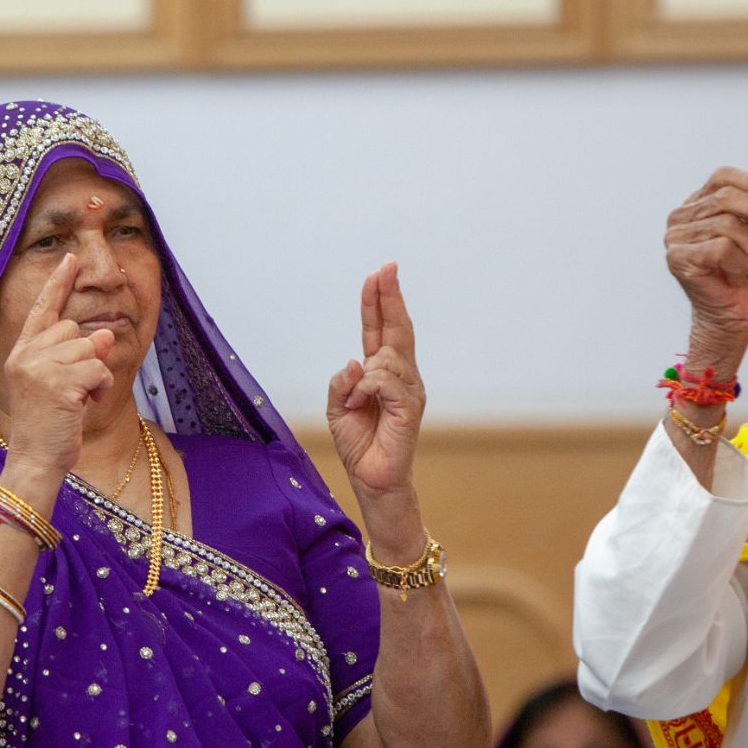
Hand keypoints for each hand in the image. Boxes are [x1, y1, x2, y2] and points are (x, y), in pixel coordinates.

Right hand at [0, 253, 115, 475]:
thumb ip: (74, 356)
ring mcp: (39, 367)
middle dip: (86, 356)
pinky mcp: (57, 383)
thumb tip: (103, 333)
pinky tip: (85, 404)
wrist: (35, 459)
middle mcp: (26, 354)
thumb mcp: (59, 385)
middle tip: (75, 388)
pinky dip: (101, 387)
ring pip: (89, 348)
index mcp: (22, 352)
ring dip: (96, 375)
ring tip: (78, 399)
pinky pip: (98, 369)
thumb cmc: (47, 425)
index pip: (42, 309)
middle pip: (75, 330)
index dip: (58, 283)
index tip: (70, 258)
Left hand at [326, 263, 426, 550]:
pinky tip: (359, 405)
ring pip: (386, 357)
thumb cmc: (359, 444)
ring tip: (354, 403)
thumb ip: (341, 382)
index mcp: (381, 374)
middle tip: (386, 268)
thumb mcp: (336, 408)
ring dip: (363, 375)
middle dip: (390, 297)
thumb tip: (355, 362)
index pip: (380, 330)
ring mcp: (409, 390)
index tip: (379, 274)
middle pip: (397, 328)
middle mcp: (401, 376)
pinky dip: (365, 389)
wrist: (372, 479)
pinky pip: (384, 380)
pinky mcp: (410, 407)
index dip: (378, 302)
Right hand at [665, 166, 747, 367]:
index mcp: (697, 204)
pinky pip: (720, 248)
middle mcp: (680, 218)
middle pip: (725, 198)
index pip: (722, 177)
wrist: (734, 318)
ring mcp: (675, 239)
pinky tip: (740, 274)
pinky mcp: (678, 260)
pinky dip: (739, 261)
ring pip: (726, 224)